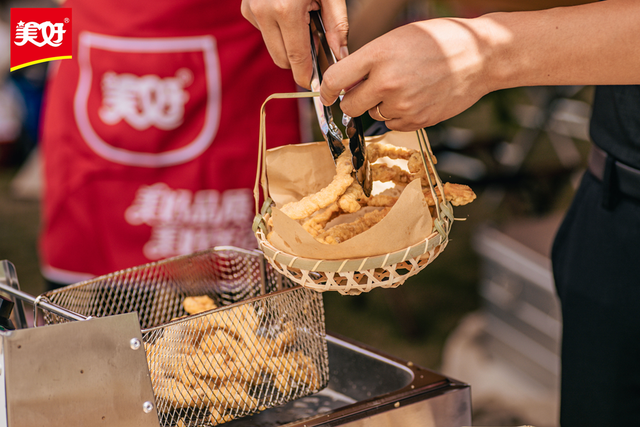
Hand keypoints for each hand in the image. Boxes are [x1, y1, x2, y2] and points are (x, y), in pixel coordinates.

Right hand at [241, 0, 349, 88]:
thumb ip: (337, 26)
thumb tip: (341, 56)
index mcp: (286, 11)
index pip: (296, 59)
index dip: (307, 76)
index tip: (315, 86)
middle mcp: (264, 13)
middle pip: (281, 59)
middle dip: (298, 61)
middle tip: (316, 47)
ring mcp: (251, 10)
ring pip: (272, 48)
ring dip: (288, 45)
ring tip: (304, 23)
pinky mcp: (246, 8)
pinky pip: (264, 32)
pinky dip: (277, 30)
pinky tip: (288, 12)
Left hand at [320, 18, 493, 130]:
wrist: (481, 57)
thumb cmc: (439, 41)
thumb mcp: (398, 38)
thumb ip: (369, 60)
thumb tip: (344, 82)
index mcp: (379, 55)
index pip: (335, 80)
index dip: (326, 89)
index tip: (327, 93)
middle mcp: (387, 82)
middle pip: (349, 106)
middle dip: (352, 100)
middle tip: (365, 90)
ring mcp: (403, 105)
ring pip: (372, 115)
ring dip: (380, 105)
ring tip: (403, 86)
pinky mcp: (417, 121)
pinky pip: (392, 125)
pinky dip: (397, 115)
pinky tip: (415, 98)